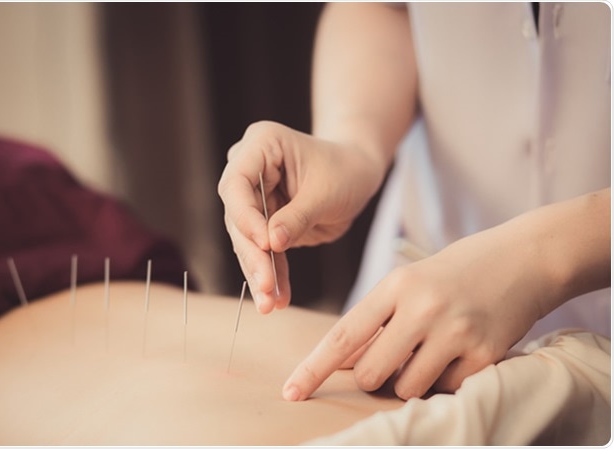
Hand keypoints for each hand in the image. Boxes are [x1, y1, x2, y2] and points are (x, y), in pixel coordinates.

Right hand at [218, 121, 385, 313]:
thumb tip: (271, 244)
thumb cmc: (346, 170)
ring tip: (270, 303)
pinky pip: (263, 253)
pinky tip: (278, 299)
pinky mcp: (264, 222)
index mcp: (261, 145)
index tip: (265, 244)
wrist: (358, 174)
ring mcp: (254, 197)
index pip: (236, 183)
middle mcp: (248, 169)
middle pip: (238, 216)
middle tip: (265, 286)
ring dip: (259, 273)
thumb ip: (298, 216)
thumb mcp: (327, 192)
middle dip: (253, 254)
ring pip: (247, 240)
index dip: (246, 217)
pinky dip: (272, 275)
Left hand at [282, 218, 561, 400]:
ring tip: (434, 348)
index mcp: (395, 285)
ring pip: (406, 387)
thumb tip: (344, 362)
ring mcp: (454, 332)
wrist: (525, 257)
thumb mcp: (410, 281)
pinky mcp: (484, 354)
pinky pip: (446, 390)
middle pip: (371, 373)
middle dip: (374, 376)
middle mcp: (422, 307)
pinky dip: (446, 379)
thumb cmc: (456, 271)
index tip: (291, 391)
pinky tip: (462, 350)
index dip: (314, 368)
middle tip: (396, 356)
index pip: (343, 335)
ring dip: (412, 379)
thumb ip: (377, 319)